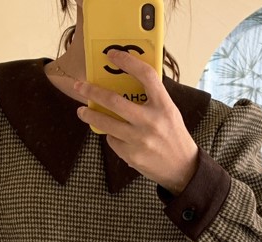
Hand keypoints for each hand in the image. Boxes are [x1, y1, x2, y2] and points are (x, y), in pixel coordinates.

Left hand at [74, 48, 199, 194]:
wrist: (181, 168)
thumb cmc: (173, 136)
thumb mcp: (169, 112)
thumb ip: (151, 99)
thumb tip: (124, 84)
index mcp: (164, 105)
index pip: (146, 76)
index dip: (128, 62)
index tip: (112, 55)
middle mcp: (151, 121)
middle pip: (114, 101)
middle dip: (92, 92)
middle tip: (80, 87)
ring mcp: (140, 140)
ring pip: (106, 123)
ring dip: (90, 116)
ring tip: (83, 112)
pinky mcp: (131, 155)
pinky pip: (113, 140)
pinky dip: (111, 136)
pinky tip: (116, 135)